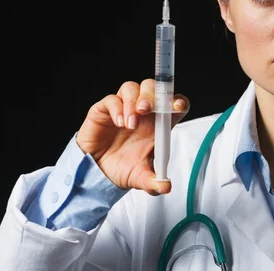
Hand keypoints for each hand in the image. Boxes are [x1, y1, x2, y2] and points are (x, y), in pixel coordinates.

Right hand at [76, 79, 188, 195]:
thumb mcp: (140, 178)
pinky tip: (119, 122)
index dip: (177, 101)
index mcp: (157, 124)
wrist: (96, 172)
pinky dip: (117, 107)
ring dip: (133, 101)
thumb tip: (166, 186)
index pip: (172, 103)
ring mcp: (123, 108)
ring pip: (132, 88)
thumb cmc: (122, 168)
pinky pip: (112, 98)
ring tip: (130, 123)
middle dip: (152, 95)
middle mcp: (142, 112)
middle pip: (152, 88)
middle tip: (146, 110)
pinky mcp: (104, 110)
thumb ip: (153, 182)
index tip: (177, 106)